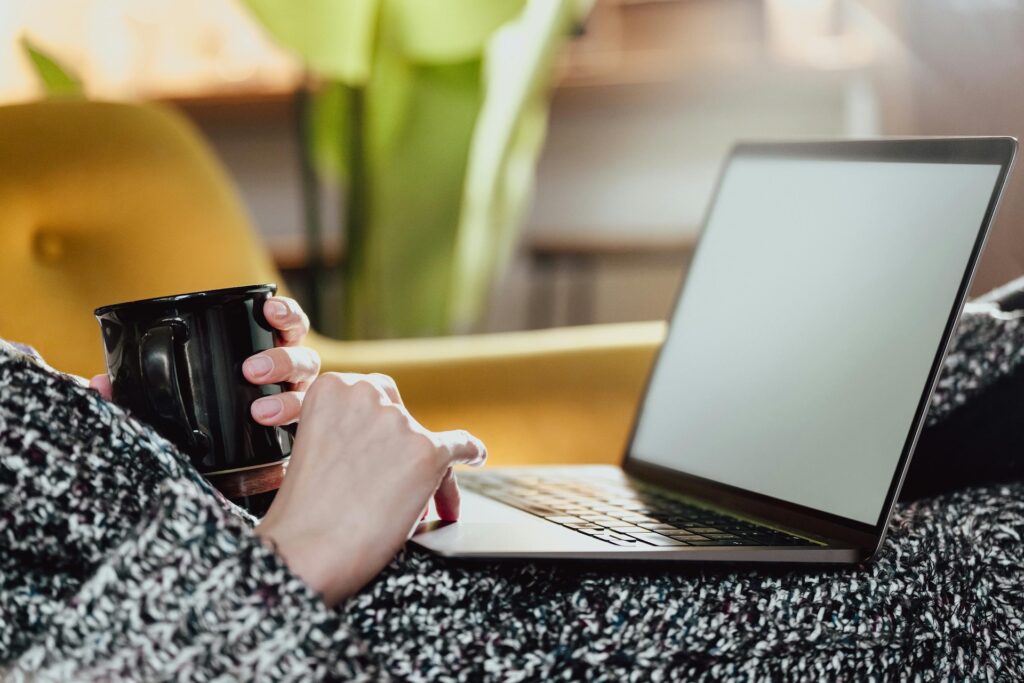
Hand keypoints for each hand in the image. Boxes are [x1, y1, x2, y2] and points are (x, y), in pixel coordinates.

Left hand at [88, 297, 319, 424]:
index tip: (268, 311)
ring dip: (287, 399)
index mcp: (266, 354)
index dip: (284, 315)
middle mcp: (290, 379)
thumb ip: (137, 394)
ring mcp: (297, 409)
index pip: (287, 326)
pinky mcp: (300, 442)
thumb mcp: (169, 405)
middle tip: (250, 371)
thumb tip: (98, 384)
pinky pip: (311, 434)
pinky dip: (301, 434)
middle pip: (302, 359)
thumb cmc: (200, 426)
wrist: (221, 477)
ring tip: (260, 413)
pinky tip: (284, 444)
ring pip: (308, 395)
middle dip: (280, 359)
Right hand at [255, 372, 486, 605]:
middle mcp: (368, 395)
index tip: (379, 449)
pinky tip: (476, 457)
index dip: (379, 427)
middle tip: (394, 477)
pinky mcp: (428, 451)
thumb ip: (345, 427)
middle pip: (402, 416)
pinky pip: (461, 445)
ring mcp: (400, 423)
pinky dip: (471, 452)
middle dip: (401, 444)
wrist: (306, 550)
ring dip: (423, 470)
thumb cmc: (304, 511)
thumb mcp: (312, 445)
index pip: (373, 395)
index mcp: (333, 387)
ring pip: (426, 441)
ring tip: (409, 504)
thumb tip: (387, 436)